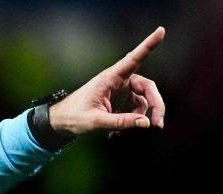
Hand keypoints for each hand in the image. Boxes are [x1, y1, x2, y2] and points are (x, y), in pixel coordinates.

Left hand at [48, 26, 166, 138]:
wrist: (61, 122)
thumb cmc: (74, 117)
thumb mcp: (96, 122)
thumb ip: (120, 122)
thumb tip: (145, 123)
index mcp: (110, 78)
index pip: (133, 59)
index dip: (149, 45)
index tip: (161, 30)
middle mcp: (119, 80)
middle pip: (148, 87)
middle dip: (155, 105)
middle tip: (158, 124)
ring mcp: (121, 90)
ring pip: (143, 101)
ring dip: (139, 118)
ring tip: (120, 134)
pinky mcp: (121, 100)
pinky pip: (135, 110)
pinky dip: (130, 122)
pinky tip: (116, 134)